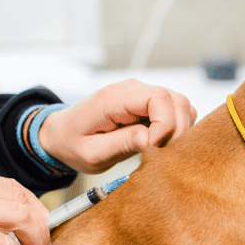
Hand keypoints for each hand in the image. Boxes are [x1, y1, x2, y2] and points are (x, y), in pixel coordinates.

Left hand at [38, 79, 197, 173]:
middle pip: (176, 101)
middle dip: (177, 131)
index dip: (165, 125)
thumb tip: (151, 140)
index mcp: (114, 98)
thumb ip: (121, 143)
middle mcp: (131, 90)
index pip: (158, 99)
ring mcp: (142, 95)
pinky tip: (161, 144)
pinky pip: (176, 112)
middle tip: (161, 153)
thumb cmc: (74, 144)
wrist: (63, 134)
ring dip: (179, 131)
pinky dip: (177, 129)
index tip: (154, 148)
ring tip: (161, 150)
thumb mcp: (92, 153)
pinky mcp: (148, 104)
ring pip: (181, 106)